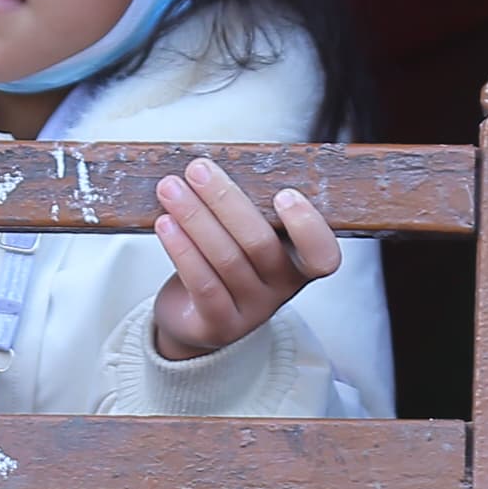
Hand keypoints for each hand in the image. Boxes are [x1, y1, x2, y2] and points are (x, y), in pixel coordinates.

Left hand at [147, 158, 340, 362]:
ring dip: (195, 218)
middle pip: (260, 244)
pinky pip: (202, 284)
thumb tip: (216, 164)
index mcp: (298, 263)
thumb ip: (246, 208)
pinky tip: (165, 224)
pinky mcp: (218, 325)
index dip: (308, 227)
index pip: (322, 255)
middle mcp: (281, 289)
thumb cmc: (224, 262)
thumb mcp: (245, 237)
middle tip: (198, 170)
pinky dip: (182, 250)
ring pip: (226, 260)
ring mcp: (251, 310)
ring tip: (170, 188)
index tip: (284, 193)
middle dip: (226, 200)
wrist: (194, 317)